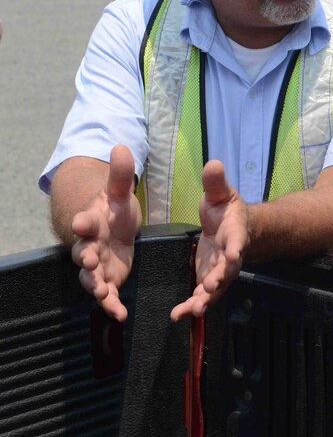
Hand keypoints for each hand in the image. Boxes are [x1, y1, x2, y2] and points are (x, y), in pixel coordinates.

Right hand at [70, 145, 140, 321]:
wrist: (111, 228)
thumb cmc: (113, 210)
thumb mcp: (120, 193)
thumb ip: (120, 175)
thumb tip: (122, 145)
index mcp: (91, 221)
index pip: (84, 221)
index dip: (82, 222)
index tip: (82, 222)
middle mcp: (89, 245)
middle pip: (83, 253)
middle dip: (86, 258)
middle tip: (91, 261)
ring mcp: (96, 265)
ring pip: (91, 278)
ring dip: (96, 286)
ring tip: (103, 293)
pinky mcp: (107, 280)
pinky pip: (106, 295)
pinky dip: (111, 305)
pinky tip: (119, 314)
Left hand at [170, 160, 247, 320]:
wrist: (232, 229)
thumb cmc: (226, 210)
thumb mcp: (221, 194)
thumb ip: (215, 183)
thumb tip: (213, 162)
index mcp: (235, 233)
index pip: (237, 240)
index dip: (235, 248)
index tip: (233, 255)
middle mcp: (230, 257)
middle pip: (227, 271)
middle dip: (219, 279)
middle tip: (209, 288)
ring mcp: (220, 272)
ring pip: (215, 290)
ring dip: (204, 300)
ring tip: (193, 310)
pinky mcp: (208, 282)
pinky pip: (201, 297)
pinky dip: (191, 307)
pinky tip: (178, 315)